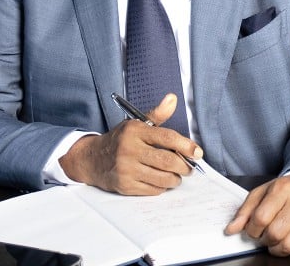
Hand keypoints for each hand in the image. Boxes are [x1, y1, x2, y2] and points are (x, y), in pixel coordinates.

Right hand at [58, 94, 202, 194]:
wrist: (92, 159)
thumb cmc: (119, 140)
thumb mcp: (136, 124)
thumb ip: (157, 114)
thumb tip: (172, 99)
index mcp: (135, 131)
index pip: (168, 138)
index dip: (187, 146)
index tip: (197, 152)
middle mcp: (130, 149)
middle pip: (168, 161)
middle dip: (184, 166)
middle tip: (189, 167)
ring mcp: (126, 169)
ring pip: (163, 178)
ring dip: (175, 178)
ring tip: (177, 175)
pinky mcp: (125, 185)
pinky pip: (153, 189)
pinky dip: (162, 187)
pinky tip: (161, 181)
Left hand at [224, 172, 289, 256]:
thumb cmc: (285, 191)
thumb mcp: (261, 193)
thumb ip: (245, 211)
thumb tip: (231, 229)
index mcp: (284, 189)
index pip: (261, 218)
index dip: (252, 229)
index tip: (252, 229)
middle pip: (275, 233)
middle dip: (265, 239)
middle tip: (265, 234)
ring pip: (289, 245)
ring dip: (277, 247)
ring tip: (276, 238)